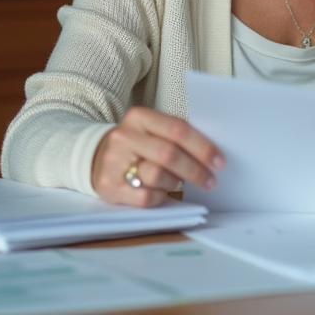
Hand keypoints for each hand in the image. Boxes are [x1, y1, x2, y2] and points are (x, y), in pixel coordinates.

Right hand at [91, 106, 224, 206]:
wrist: (95, 157)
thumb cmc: (135, 145)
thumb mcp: (150, 131)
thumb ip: (175, 136)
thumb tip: (211, 154)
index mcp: (139, 117)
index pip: (177, 129)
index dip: (202, 146)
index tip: (219, 160)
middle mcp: (124, 137)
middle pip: (169, 154)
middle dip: (195, 169)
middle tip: (210, 180)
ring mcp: (114, 162)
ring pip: (158, 176)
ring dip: (175, 182)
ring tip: (178, 182)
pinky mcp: (109, 186)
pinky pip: (145, 196)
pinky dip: (159, 196)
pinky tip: (161, 193)